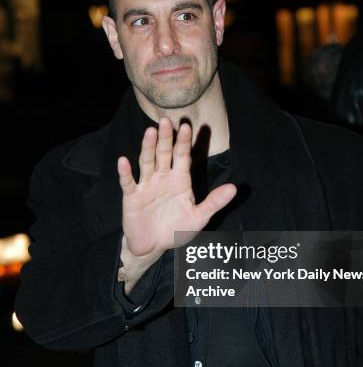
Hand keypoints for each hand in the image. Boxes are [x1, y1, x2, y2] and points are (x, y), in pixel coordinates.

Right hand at [117, 117, 236, 258]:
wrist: (153, 246)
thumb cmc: (176, 229)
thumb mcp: (199, 217)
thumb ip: (214, 202)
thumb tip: (234, 188)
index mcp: (180, 180)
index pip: (183, 157)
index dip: (184, 142)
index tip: (187, 126)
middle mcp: (163, 178)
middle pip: (164, 154)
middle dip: (165, 138)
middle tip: (166, 120)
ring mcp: (147, 185)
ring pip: (147, 162)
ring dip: (148, 147)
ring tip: (150, 132)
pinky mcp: (132, 197)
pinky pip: (128, 182)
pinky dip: (126, 172)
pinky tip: (123, 161)